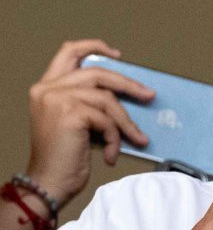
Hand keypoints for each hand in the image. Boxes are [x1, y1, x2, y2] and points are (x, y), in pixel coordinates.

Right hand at [26, 39, 152, 204]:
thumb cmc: (63, 158)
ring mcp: (57, 99)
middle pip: (98, 73)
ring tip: (137, 138)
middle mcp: (47, 89)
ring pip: (107, 99)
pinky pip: (107, 120)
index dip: (93, 46)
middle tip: (149, 95)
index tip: (117, 53)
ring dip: (126, 121)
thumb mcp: (74, 122)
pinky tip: (112, 153)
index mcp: (46, 88)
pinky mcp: (70, 114)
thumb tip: (127, 93)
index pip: (68, 52)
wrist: (48, 183)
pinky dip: (116, 137)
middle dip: (128, 84)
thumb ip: (88, 102)